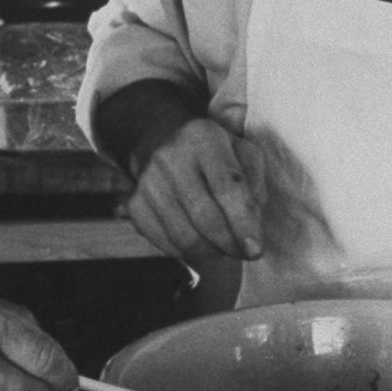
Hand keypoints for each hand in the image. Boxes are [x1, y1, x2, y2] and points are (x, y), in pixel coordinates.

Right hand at [123, 116, 269, 264]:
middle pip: (205, 217)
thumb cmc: (212, 151)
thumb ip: (255, 183)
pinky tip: (200, 241)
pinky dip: (189, 252)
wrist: (159, 140)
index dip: (243, 222)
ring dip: (212, 251)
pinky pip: (166, 244)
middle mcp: (170, 158)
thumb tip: (252, 223)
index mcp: (203, 138)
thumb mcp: (242, 150)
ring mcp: (148, 183)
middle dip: (230, 244)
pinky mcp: (135, 206)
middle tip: (245, 251)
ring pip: (185, 237)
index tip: (256, 249)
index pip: (227, 186)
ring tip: (223, 245)